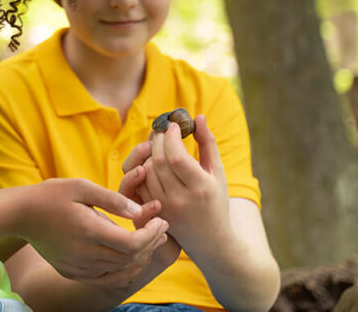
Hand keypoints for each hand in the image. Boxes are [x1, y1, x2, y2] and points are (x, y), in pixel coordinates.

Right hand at [20, 178, 168, 281]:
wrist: (21, 214)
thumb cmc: (52, 195)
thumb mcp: (81, 187)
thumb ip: (112, 199)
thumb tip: (140, 210)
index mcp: (89, 231)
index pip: (132, 244)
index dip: (152, 234)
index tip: (161, 220)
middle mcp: (85, 254)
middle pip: (130, 259)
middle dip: (151, 243)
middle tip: (161, 227)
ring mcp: (78, 267)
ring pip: (120, 271)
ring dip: (140, 258)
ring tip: (150, 241)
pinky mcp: (72, 272)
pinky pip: (105, 278)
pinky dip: (122, 269)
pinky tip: (129, 257)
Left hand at [139, 115, 231, 253]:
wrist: (210, 240)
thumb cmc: (216, 201)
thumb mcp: (217, 173)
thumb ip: (208, 144)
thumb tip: (199, 117)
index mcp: (200, 188)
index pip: (176, 156)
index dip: (171, 137)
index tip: (173, 124)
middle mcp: (180, 199)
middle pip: (158, 161)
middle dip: (158, 139)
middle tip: (163, 128)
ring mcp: (164, 207)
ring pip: (146, 171)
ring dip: (149, 152)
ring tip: (158, 142)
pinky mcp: (153, 212)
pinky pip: (140, 184)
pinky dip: (143, 168)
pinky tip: (152, 159)